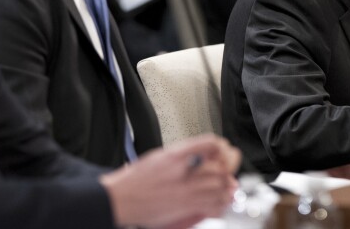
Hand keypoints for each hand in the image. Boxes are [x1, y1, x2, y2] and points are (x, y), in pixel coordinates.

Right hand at [100, 134, 239, 228]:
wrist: (120, 198)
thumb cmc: (135, 180)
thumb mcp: (159, 156)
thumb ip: (183, 155)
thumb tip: (203, 156)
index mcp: (176, 154)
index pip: (211, 143)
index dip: (222, 147)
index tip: (224, 151)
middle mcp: (183, 170)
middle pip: (221, 166)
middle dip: (229, 168)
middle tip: (229, 171)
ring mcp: (186, 189)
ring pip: (221, 186)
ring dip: (227, 187)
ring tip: (226, 188)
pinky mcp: (185, 206)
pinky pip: (213, 205)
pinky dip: (220, 204)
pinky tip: (218, 202)